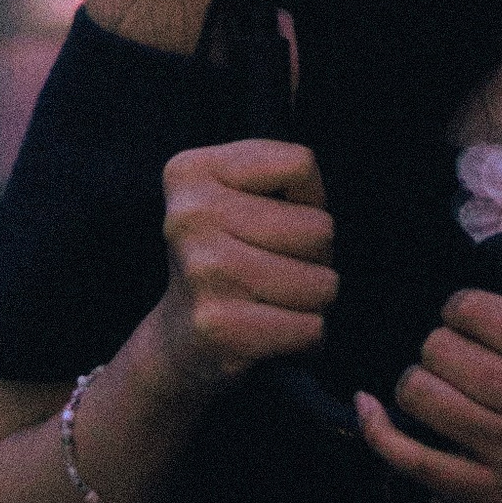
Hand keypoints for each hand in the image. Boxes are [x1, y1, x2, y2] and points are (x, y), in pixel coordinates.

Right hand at [147, 140, 338, 395]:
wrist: (178, 338)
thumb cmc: (229, 256)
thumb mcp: (242, 195)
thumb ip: (286, 179)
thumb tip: (323, 225)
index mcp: (191, 172)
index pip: (300, 164)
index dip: (308, 198)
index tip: (275, 221)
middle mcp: (189, 217)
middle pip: (318, 228)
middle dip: (314, 255)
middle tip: (277, 269)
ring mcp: (202, 271)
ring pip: (322, 282)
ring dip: (313, 299)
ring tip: (275, 299)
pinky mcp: (218, 326)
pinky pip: (311, 327)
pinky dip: (306, 335)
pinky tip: (272, 331)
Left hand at [354, 208, 501, 502]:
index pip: (475, 309)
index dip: (460, 308)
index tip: (470, 319)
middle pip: (441, 350)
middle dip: (440, 344)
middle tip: (459, 355)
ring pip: (420, 396)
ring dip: (417, 381)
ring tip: (437, 383)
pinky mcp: (491, 495)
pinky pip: (413, 460)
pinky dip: (380, 432)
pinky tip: (370, 408)